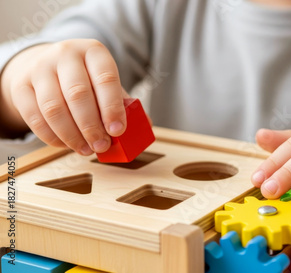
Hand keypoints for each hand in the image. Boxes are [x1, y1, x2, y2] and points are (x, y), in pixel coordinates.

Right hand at [0, 39, 127, 154]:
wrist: (47, 64)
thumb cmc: (86, 78)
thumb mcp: (106, 82)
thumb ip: (123, 102)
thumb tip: (142, 126)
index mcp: (94, 51)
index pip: (105, 78)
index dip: (112, 107)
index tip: (117, 131)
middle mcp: (65, 54)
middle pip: (77, 94)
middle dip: (91, 126)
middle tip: (102, 146)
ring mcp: (40, 68)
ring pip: (54, 108)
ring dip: (72, 135)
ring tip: (86, 149)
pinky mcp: (21, 86)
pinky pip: (35, 117)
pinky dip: (52, 137)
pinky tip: (66, 145)